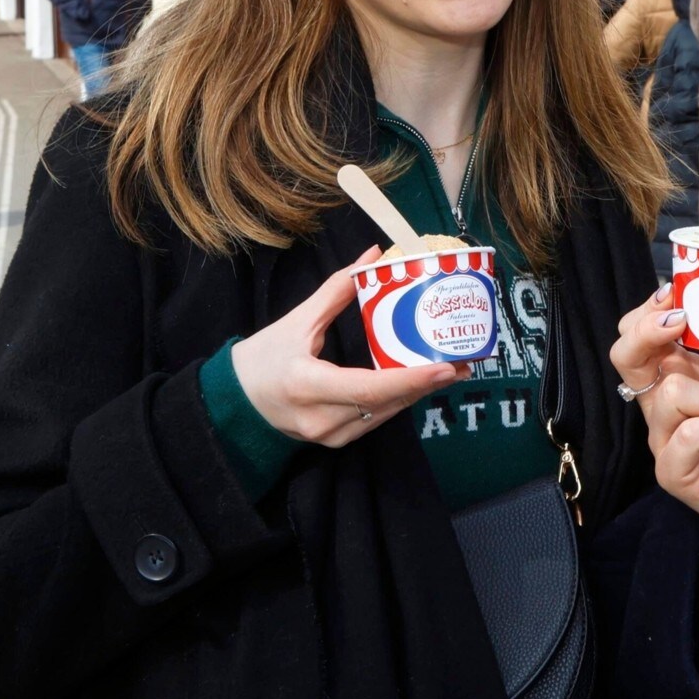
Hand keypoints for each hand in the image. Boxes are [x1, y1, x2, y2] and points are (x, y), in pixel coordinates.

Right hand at [233, 245, 468, 446]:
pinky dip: (398, 400)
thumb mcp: (295, 322)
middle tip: (465, 360)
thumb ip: (336, 290)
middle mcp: (321, 417)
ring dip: (418, 392)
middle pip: (386, 403)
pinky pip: (375, 421)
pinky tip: (420, 382)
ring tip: (453, 368)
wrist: (233, 405)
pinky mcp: (335, 442)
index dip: (411, 379)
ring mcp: (329, 435)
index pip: (369, 388)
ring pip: (385, 414)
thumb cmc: (260, 360)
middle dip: (428, 383)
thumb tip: (372, 256)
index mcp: (308, 385)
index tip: (445, 367)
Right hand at [612, 281, 698, 611]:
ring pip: (672, 392)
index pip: (639, 334)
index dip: (647, 310)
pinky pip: (690, 434)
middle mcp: (664, 403)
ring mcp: (664, 437)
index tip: (674, 289)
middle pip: (625, 355)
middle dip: (647, 331)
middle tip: (681, 320)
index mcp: (681, 373)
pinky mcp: (673, 471)